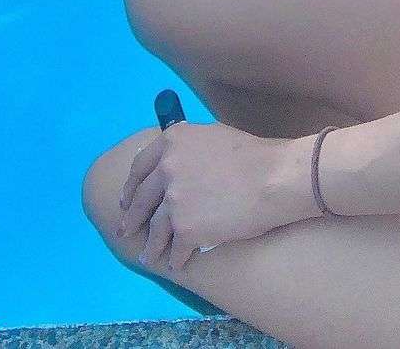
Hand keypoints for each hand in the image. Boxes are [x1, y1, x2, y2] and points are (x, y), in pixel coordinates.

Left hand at [115, 121, 311, 273]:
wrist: (274, 178)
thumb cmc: (252, 155)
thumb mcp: (212, 135)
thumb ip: (186, 148)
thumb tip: (174, 159)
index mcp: (171, 141)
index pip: (139, 167)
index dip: (131, 187)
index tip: (126, 201)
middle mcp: (166, 168)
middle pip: (140, 200)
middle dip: (132, 219)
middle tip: (127, 231)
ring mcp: (173, 200)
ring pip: (154, 230)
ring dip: (151, 247)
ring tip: (149, 257)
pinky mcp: (185, 229)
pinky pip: (175, 250)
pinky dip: (175, 259)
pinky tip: (177, 264)